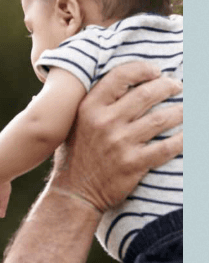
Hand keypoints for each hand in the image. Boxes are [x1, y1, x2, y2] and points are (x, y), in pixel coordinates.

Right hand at [50, 62, 182, 211]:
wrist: (74, 193)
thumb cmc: (75, 156)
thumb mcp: (75, 123)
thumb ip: (94, 103)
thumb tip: (120, 83)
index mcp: (89, 108)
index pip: (120, 76)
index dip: (143, 69)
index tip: (156, 71)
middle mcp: (105, 122)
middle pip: (147, 94)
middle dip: (169, 86)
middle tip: (177, 87)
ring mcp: (120, 144)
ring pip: (161, 119)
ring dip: (180, 112)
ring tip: (186, 110)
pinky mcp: (133, 164)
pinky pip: (166, 147)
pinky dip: (182, 140)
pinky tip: (188, 135)